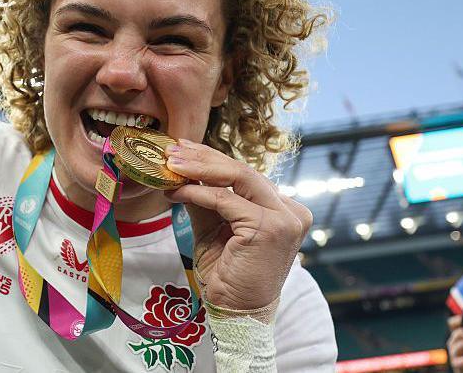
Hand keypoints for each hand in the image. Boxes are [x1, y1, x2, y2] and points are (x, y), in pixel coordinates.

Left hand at [163, 138, 311, 310]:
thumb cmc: (228, 275)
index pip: (245, 175)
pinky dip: (197, 192)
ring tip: (171, 164)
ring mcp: (285, 218)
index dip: (212, 159)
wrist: (237, 313)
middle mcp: (291, 211)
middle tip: (172, 150)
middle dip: (203, 157)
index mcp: (284, 209)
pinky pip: (226, 200)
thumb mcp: (213, 228)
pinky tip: (176, 191)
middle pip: (243, 170)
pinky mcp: (269, 227)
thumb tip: (183, 170)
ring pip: (238, 177)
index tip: (184, 149)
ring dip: (199, 168)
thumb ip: (204, 199)